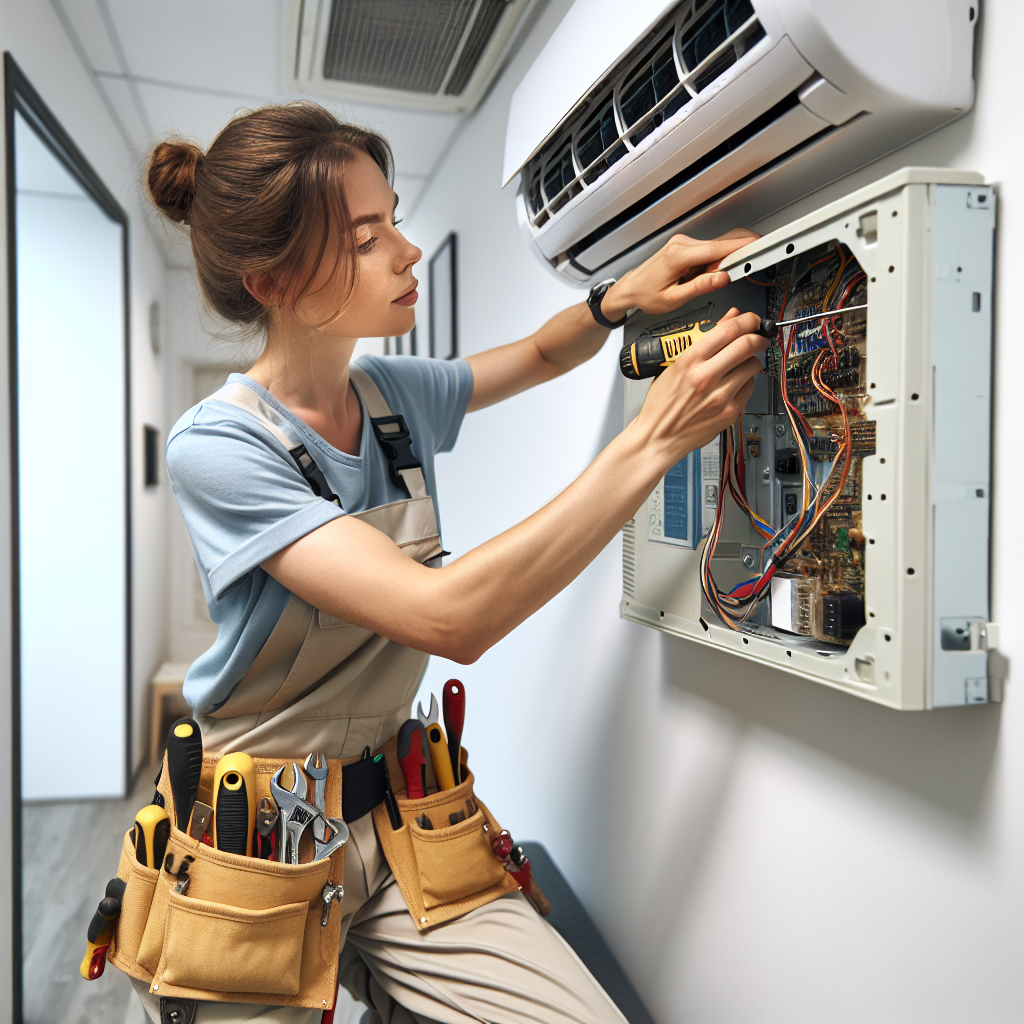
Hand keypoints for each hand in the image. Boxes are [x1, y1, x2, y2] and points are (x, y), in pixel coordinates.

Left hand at [601, 228, 759, 320]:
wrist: (630, 289)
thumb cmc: (646, 295)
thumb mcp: (674, 299)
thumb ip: (700, 287)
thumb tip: (722, 278)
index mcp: (679, 255)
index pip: (719, 248)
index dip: (742, 247)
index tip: (760, 247)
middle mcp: (683, 244)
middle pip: (723, 242)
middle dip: (739, 255)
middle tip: (747, 269)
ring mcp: (685, 243)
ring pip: (718, 247)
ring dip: (723, 263)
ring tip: (710, 281)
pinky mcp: (687, 247)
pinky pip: (710, 251)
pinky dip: (714, 263)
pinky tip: (704, 276)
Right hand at [634, 309, 765, 464]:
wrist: (659, 436)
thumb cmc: (662, 403)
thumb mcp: (675, 365)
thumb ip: (705, 340)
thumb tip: (730, 317)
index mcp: (690, 361)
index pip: (729, 330)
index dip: (747, 320)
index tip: (752, 319)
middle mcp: (706, 377)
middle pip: (747, 344)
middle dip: (758, 336)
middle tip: (759, 337)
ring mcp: (720, 396)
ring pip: (753, 365)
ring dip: (751, 360)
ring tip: (739, 365)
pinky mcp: (730, 412)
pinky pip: (750, 387)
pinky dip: (746, 381)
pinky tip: (733, 384)